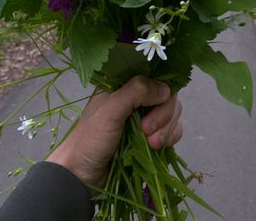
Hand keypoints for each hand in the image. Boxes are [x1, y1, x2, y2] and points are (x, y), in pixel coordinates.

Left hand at [46, 76, 182, 190]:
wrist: (82, 177)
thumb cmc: (90, 140)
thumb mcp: (110, 111)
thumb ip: (136, 92)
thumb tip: (166, 89)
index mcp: (124, 85)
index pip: (155, 77)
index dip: (161, 90)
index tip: (156, 104)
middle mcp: (137, 99)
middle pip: (168, 96)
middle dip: (163, 115)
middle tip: (146, 131)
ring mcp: (145, 118)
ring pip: (172, 113)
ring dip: (166, 129)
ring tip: (150, 145)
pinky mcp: (151, 137)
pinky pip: (173, 130)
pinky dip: (169, 138)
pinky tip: (156, 148)